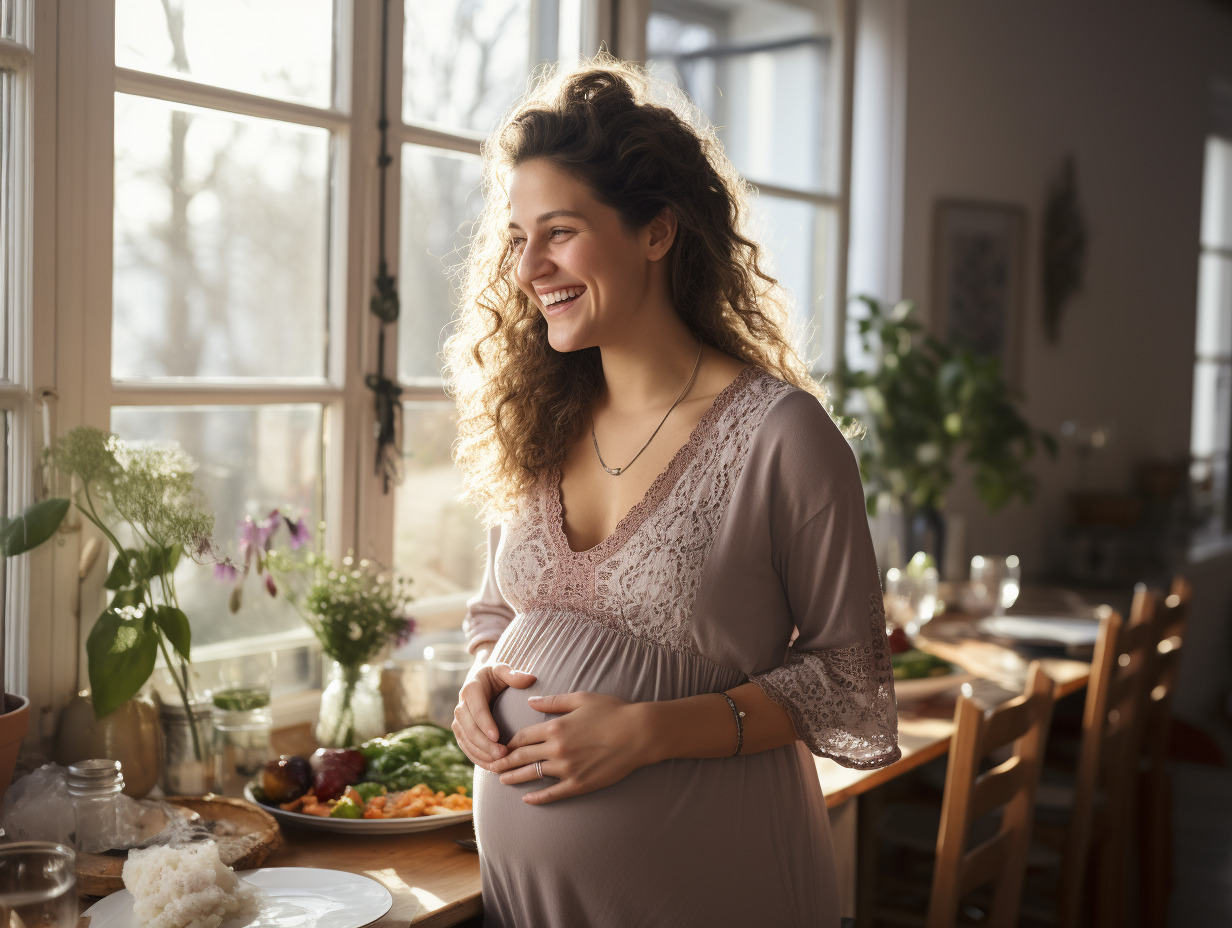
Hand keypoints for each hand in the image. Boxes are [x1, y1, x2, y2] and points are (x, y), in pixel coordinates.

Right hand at [452, 661, 536, 768]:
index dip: (485, 724)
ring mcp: (458, 719)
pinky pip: (465, 747)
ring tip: (499, 763)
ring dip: (481, 754)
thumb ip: (514, 675)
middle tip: (503, 754)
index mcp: (471, 688)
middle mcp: (461, 705)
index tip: (497, 737)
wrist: (481, 681)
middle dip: (485, 744)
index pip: (477, 709)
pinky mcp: (460, 731)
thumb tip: (530, 679)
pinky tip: (490, 766)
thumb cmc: (496, 676)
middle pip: (469, 728)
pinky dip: (476, 758)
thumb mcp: (503, 670)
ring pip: (466, 740)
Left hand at [488, 692, 651, 804]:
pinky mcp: (579, 784)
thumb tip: (529, 701)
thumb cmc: (613, 711)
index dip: (508, 742)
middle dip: (503, 762)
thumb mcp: (581, 699)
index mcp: (555, 727)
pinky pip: (552, 794)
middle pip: (521, 757)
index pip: (522, 737)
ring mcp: (567, 769)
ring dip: (514, 779)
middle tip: (490, 767)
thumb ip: (552, 701)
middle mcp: (557, 749)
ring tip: (502, 781)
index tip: (500, 746)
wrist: (639, 734)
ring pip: (532, 775)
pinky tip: (527, 799)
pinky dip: (538, 798)